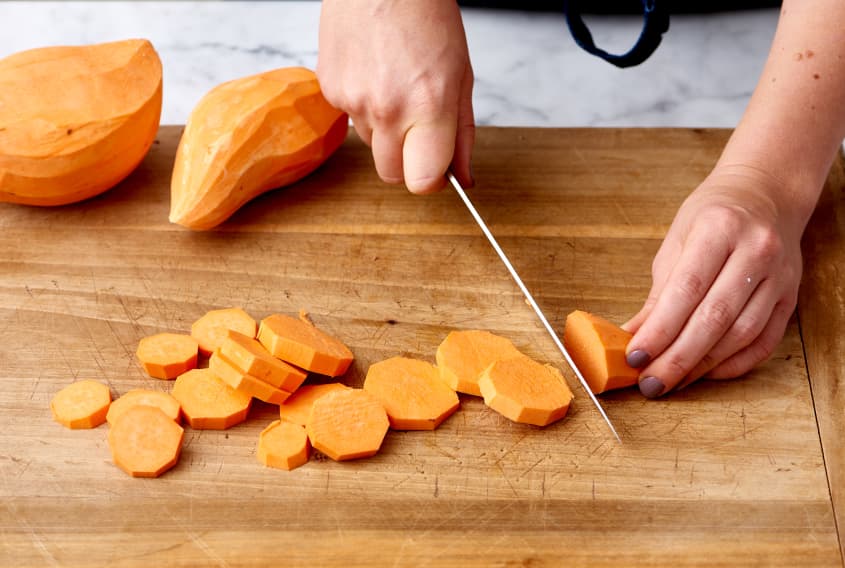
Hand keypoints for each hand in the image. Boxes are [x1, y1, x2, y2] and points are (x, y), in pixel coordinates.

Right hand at [317, 0, 473, 192]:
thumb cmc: (425, 15)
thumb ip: (462, 134)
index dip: (431, 179)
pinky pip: (350, 119)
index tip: (437, 167)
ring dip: (385, 130)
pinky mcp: (329, 90)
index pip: (422, 182)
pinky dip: (363, 106)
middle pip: (391, 174)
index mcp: (429, 106)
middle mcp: (388, 109)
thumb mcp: (461, 76)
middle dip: (407, 162)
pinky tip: (373, 73)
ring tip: (395, 86)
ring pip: (370, 146)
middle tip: (418, 129)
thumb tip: (463, 177)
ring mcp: (353, 101)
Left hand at [623, 164, 808, 396]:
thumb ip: (659, 291)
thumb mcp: (677, 240)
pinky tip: (707, 373)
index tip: (635, 356)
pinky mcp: (790, 296)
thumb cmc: (713, 215)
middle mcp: (755, 251)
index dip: (660, 329)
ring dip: (703, 365)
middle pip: (714, 318)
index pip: (686, 290)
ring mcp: (780, 275)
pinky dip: (733, 364)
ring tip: (672, 381)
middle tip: (651, 383)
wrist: (766, 193)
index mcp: (719, 228)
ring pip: (741, 334)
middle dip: (678, 358)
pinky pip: (764, 341)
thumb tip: (633, 335)